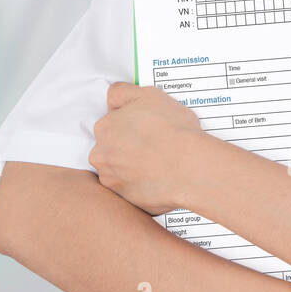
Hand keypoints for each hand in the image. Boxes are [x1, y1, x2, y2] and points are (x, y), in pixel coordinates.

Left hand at [89, 81, 204, 214]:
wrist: (189, 166)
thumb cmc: (172, 129)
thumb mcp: (148, 94)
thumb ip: (123, 92)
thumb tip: (113, 99)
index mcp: (104, 127)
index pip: (110, 122)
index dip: (130, 124)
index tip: (145, 128)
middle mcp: (101, 154)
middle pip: (111, 148)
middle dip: (127, 146)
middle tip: (153, 145)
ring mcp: (112, 179)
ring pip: (119, 170)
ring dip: (131, 167)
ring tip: (158, 163)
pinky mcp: (125, 199)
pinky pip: (130, 190)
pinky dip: (140, 185)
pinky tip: (158, 178)